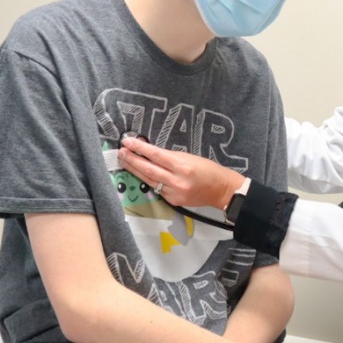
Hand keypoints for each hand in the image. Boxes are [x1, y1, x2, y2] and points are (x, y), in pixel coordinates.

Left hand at [118, 137, 242, 209]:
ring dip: (135, 170)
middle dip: (132, 160)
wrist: (221, 190)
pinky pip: (157, 189)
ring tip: (124, 161)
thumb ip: (170, 157)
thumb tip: (151, 153)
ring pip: (149, 180)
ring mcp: (174, 193)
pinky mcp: (173, 201)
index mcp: (183, 166)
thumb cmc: (208, 169)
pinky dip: (147, 180)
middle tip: (120, 151)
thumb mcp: (190, 157)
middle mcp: (177, 180)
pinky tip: (139, 174)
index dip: (140, 148)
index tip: (127, 141)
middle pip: (148, 169)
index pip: (156, 155)